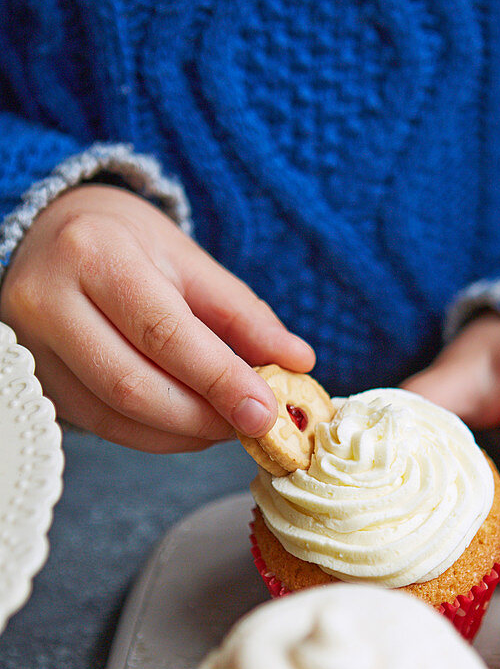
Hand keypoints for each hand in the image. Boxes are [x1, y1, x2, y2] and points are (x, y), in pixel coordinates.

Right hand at [0, 185, 313, 450]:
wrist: (50, 234)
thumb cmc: (126, 244)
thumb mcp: (189, 261)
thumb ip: (242, 315)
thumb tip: (297, 361)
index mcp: (94, 254)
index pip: (163, 333)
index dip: (219, 380)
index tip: (265, 411)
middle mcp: (49, 301)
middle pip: (133, 385)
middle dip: (203, 417)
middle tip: (252, 425)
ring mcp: (33, 347)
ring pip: (115, 414)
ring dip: (183, 433)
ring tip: (226, 424)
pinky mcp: (36, 380)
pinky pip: (101, 425)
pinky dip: (155, 435)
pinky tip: (189, 426)